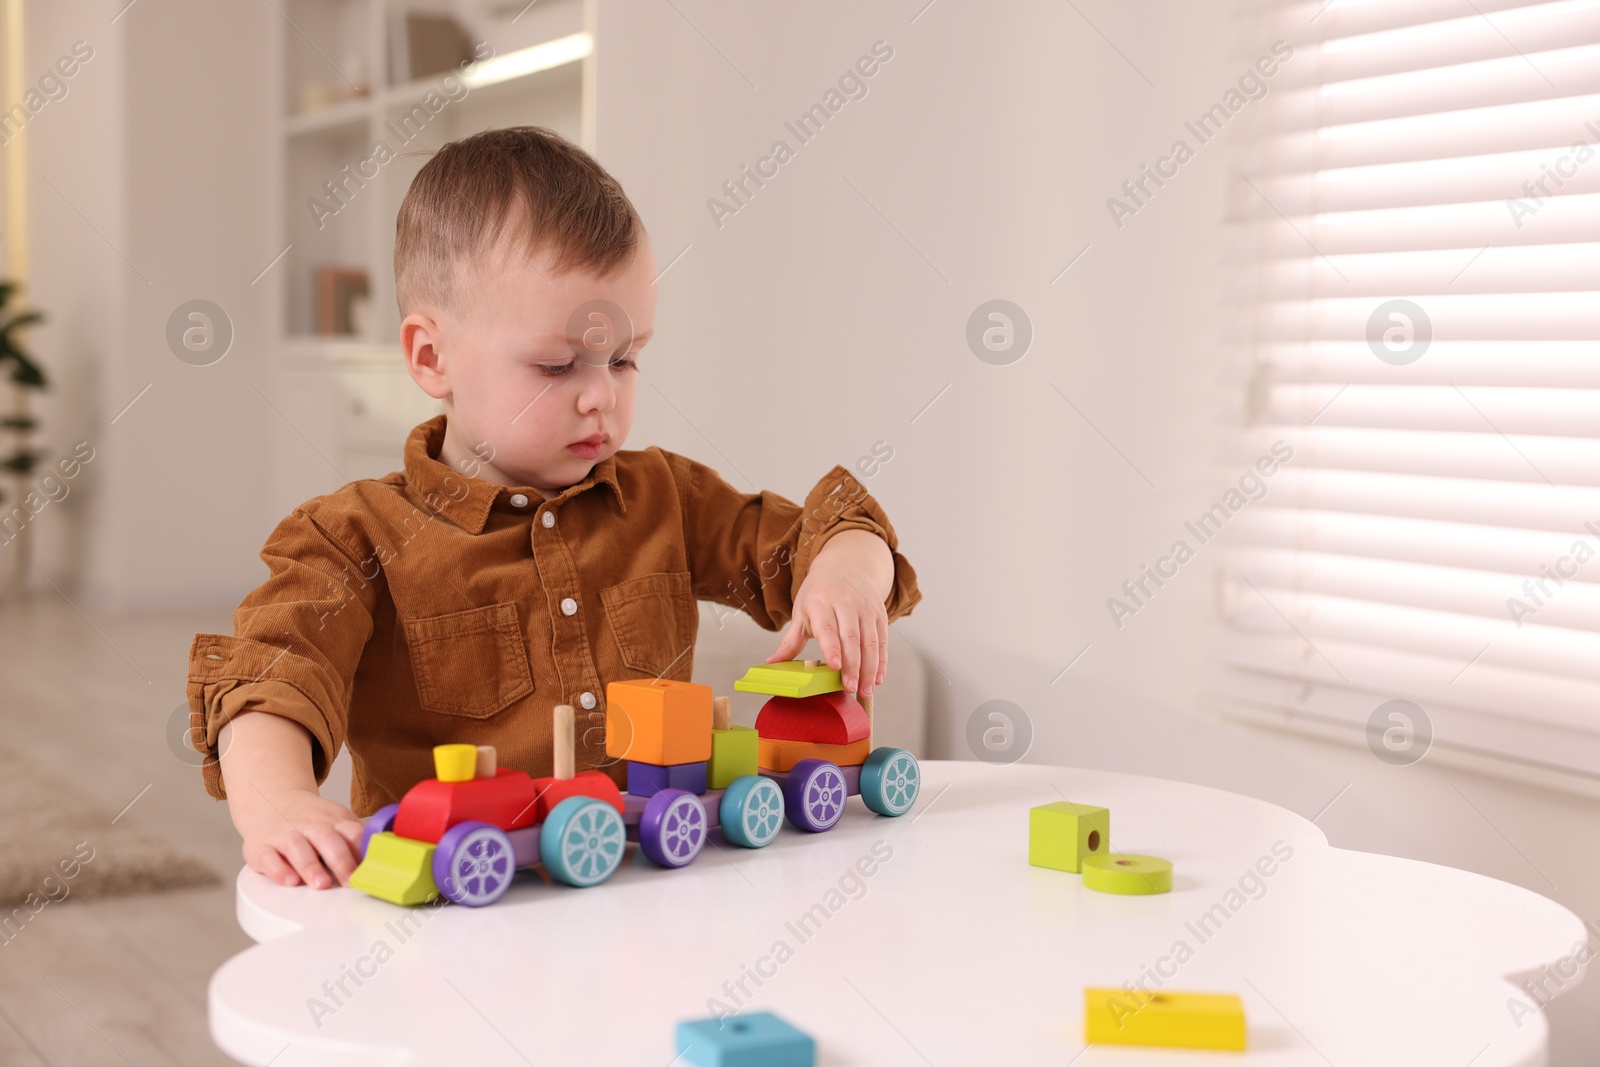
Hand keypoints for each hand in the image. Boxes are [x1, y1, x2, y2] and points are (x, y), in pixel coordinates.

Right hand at [236, 787, 364, 889]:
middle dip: (340, 861)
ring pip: (297, 847)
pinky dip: (278, 870)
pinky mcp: (260, 847)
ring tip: (321, 884)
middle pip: (327, 839)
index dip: (362, 852)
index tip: (370, 872)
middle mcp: (309, 826)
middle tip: (349, 882)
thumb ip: (355, 842)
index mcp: (334, 821)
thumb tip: (379, 864)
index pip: (352, 833)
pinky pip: (268, 856)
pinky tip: (289, 881)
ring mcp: (284, 834)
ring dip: (310, 866)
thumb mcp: (337, 824)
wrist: (273, 801)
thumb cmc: (312, 823)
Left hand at [768, 531, 891, 695]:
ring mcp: (865, 608)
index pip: (827, 628)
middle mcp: (845, 603)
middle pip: (851, 638)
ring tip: (865, 690)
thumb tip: (772, 664)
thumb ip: (790, 641)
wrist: (846, 566)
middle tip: (850, 688)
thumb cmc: (819, 593)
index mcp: (821, 602)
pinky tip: (877, 678)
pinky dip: (881, 661)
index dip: (832, 648)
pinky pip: (882, 640)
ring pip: (870, 642)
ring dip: (869, 669)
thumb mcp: (801, 611)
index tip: (834, 667)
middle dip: (852, 666)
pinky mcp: (880, 614)